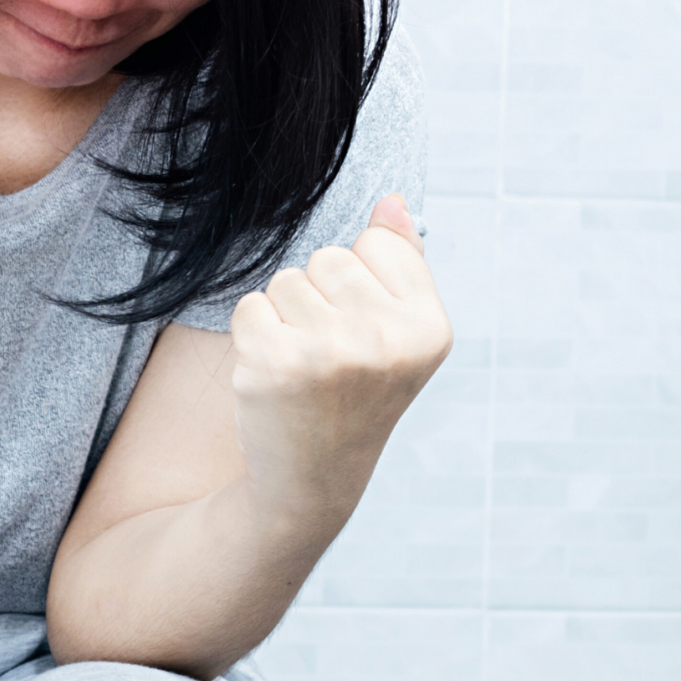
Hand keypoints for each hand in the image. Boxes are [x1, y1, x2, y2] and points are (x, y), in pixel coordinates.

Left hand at [228, 194, 452, 520]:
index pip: (378, 243)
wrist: (312, 478)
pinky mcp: (274, 363)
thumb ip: (401, 264)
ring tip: (304, 366)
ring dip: (285, 316)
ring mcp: (329, 352)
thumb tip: (394, 202)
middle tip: (331, 355)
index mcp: (429, 328)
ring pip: (287, 279)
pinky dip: (254, 334)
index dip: (361, 282)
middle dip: (320, 296)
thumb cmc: (355, 394)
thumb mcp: (396, 335)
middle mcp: (386, 340)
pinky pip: (250, 305)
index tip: (367, 333)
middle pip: (329, 257)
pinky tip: (275, 375)